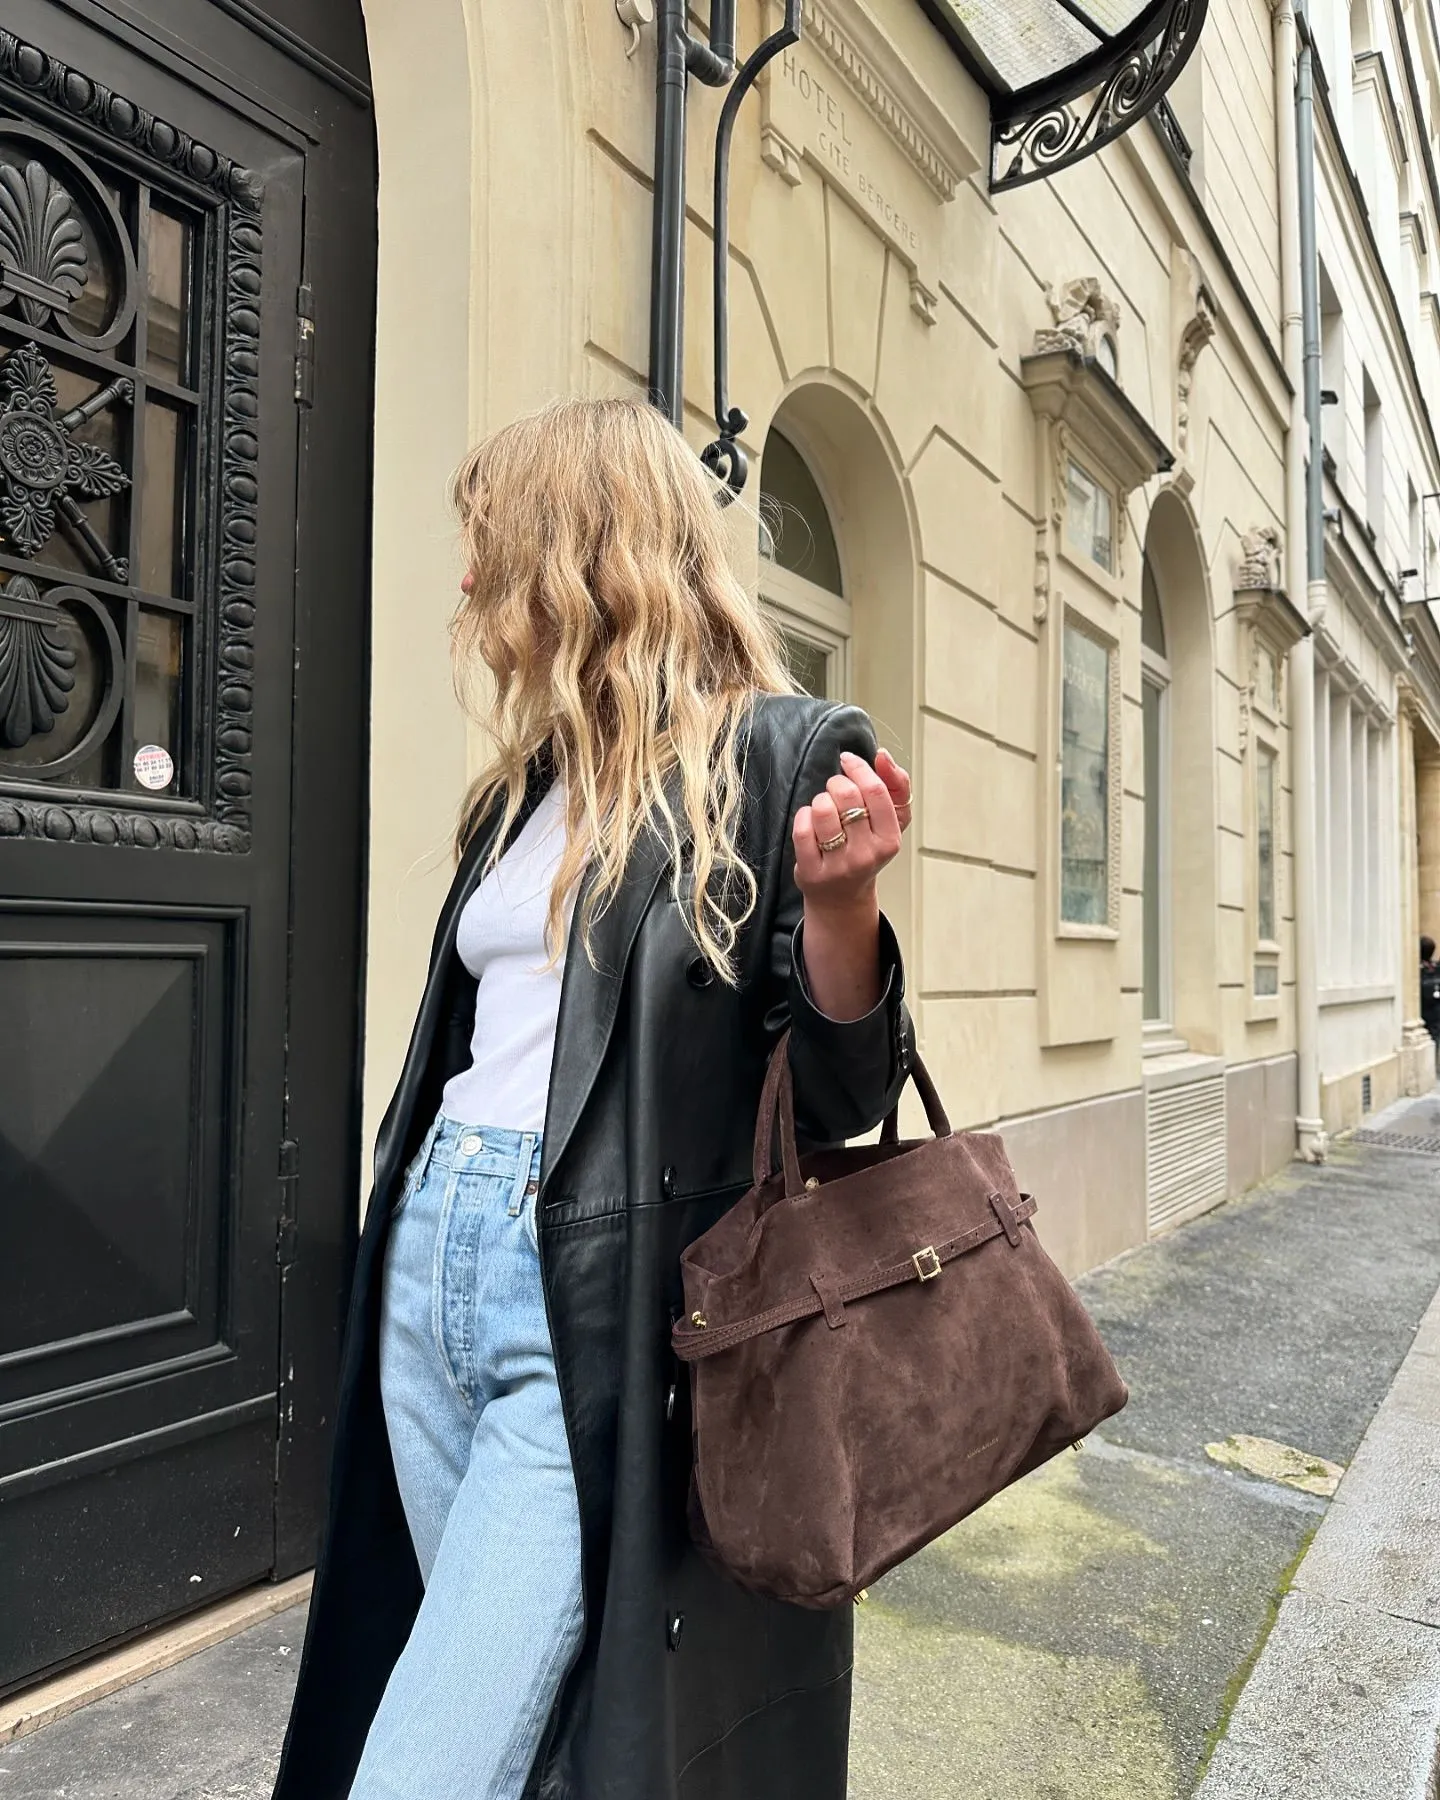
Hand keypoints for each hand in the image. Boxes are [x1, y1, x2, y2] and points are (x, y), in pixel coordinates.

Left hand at [792, 748, 911, 911]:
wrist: (843, 896)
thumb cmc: (867, 850)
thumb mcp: (892, 821)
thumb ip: (896, 785)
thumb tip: (882, 756)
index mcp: (890, 840)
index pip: (875, 791)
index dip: (859, 768)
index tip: (848, 760)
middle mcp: (866, 854)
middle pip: (846, 795)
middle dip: (836, 783)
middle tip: (835, 791)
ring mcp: (838, 865)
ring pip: (822, 809)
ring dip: (819, 800)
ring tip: (824, 808)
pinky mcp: (812, 871)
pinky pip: (802, 828)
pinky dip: (803, 816)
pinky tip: (810, 821)